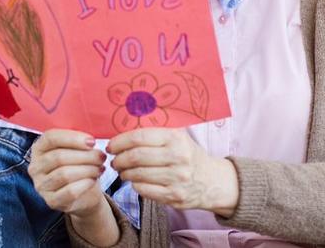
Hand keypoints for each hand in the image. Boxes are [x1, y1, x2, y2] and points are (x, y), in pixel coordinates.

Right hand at [28, 129, 107, 218]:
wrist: (83, 193)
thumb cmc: (78, 165)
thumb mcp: (76, 149)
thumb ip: (78, 140)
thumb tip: (90, 138)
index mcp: (38, 148)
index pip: (50, 138)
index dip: (73, 138)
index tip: (92, 142)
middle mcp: (35, 167)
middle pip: (59, 157)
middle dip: (84, 156)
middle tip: (101, 156)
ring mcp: (41, 186)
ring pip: (64, 174)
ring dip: (87, 170)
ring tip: (100, 168)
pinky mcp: (50, 201)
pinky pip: (69, 191)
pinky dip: (85, 184)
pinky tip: (94, 180)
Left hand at [108, 128, 238, 215]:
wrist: (212, 181)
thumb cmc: (188, 155)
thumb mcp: (177, 137)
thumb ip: (154, 132)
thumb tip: (121, 128)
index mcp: (175, 138)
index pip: (139, 137)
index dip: (119, 142)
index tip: (111, 146)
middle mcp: (178, 157)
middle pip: (136, 157)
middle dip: (119, 159)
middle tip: (114, 161)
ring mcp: (177, 178)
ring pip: (138, 175)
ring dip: (124, 173)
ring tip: (122, 171)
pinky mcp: (175, 196)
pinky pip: (144, 190)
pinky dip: (134, 185)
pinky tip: (135, 181)